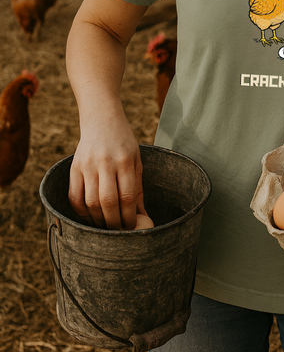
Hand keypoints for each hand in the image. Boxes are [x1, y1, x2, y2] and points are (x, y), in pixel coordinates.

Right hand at [68, 110, 145, 230]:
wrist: (101, 119)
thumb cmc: (123, 142)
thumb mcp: (136, 160)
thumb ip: (138, 187)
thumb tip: (141, 216)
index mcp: (125, 160)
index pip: (127, 196)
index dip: (128, 216)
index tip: (131, 227)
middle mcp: (105, 163)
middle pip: (108, 202)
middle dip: (114, 223)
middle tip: (118, 231)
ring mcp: (88, 165)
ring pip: (90, 202)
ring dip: (98, 220)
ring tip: (105, 226)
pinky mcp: (74, 167)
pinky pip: (74, 196)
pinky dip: (81, 211)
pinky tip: (90, 216)